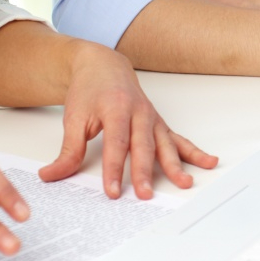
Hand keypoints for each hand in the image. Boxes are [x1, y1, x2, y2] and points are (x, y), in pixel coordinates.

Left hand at [44, 42, 217, 197]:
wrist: (103, 66)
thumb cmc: (89, 90)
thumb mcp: (73, 118)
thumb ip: (68, 150)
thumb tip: (51, 175)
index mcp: (116, 108)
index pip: (116, 143)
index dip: (114, 169)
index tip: (112, 191)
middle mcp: (139, 112)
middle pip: (143, 146)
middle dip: (145, 172)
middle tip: (144, 194)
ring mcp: (152, 118)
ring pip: (165, 144)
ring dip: (175, 165)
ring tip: (184, 182)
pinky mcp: (159, 124)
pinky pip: (178, 139)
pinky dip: (193, 152)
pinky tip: (207, 162)